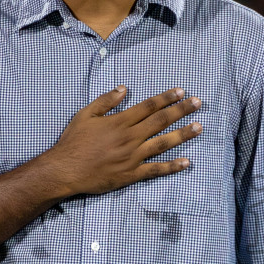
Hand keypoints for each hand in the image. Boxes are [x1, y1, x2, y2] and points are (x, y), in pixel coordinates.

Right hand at [41, 86, 201, 197]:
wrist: (65, 170)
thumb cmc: (73, 142)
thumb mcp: (85, 115)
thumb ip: (105, 101)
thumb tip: (123, 89)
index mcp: (120, 122)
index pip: (149, 106)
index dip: (166, 97)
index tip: (181, 91)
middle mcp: (130, 137)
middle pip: (161, 121)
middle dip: (181, 110)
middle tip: (198, 103)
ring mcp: (133, 157)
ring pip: (163, 143)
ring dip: (183, 134)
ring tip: (199, 127)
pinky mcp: (132, 174)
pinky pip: (156, 170)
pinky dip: (172, 166)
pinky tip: (187, 162)